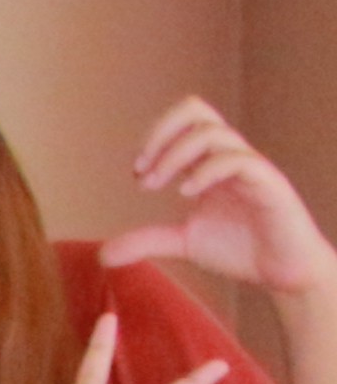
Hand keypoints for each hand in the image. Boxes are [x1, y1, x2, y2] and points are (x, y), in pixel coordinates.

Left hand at [102, 97, 336, 303]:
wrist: (281, 272)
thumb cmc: (239, 249)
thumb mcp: (183, 242)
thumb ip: (147, 241)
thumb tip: (102, 254)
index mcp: (209, 162)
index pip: (183, 121)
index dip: (154, 137)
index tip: (137, 173)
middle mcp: (229, 156)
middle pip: (197, 111)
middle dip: (161, 133)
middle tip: (143, 169)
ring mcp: (251, 167)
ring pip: (213, 134)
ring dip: (176, 155)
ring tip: (158, 185)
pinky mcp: (269, 184)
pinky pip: (239, 161)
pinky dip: (206, 171)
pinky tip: (186, 193)